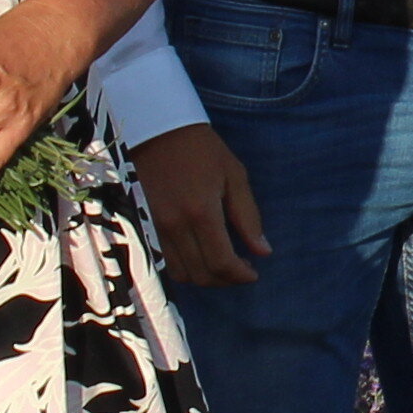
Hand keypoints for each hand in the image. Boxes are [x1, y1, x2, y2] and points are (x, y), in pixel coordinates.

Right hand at [134, 123, 266, 287]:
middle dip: (226, 280)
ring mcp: (159, 228)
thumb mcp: (235, 176)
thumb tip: (263, 251)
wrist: (160, 132)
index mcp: (202, 213)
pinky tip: (203, 255)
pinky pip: (167, 262)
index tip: (254, 272)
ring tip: (224, 263)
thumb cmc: (204, 150)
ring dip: (206, 277)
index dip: (240, 276)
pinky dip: (188, 268)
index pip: (221, 262)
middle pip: (202, 275)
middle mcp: (177, 226)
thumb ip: (248, 217)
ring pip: (182, 274)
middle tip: (243, 268)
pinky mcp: (149, 227)